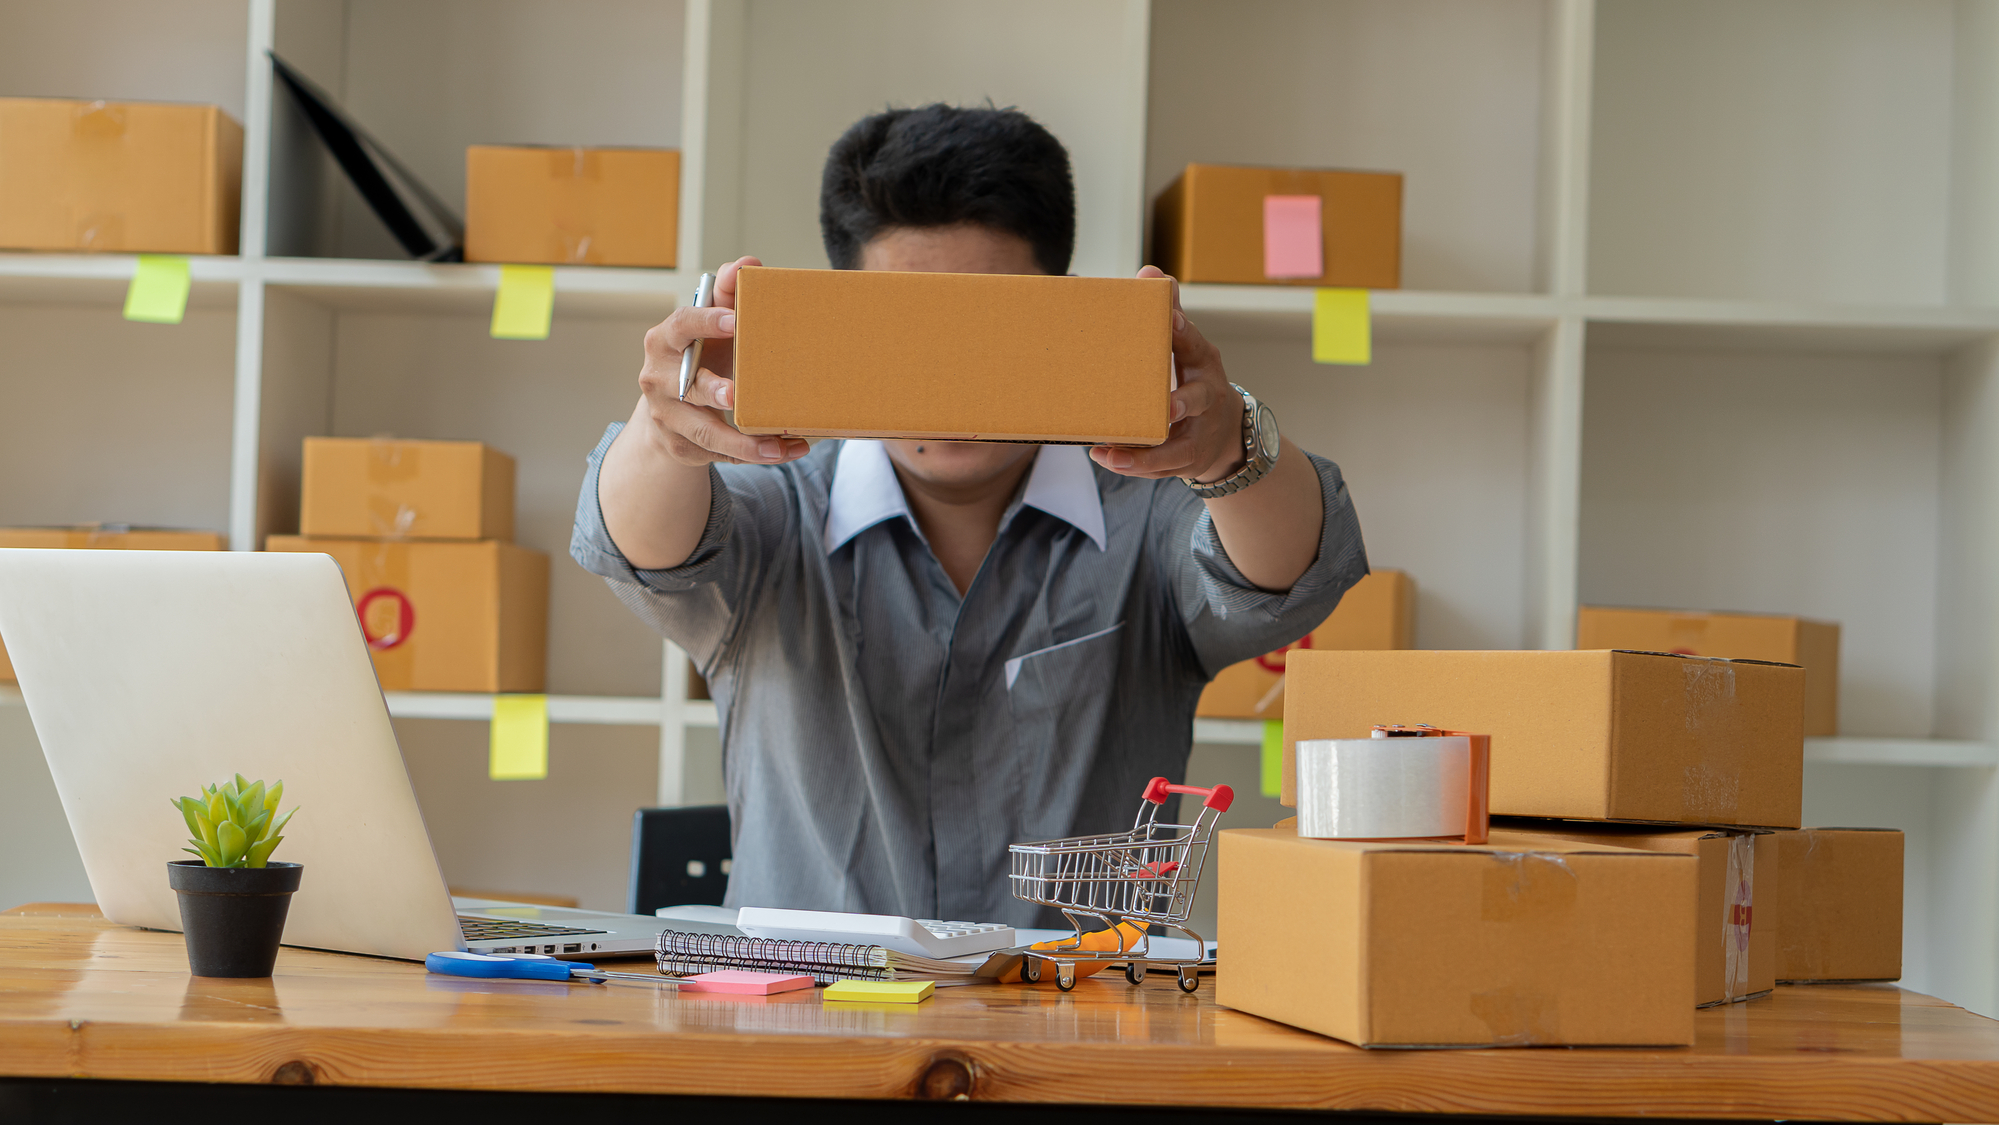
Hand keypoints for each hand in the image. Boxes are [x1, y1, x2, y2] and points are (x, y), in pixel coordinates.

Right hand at [634, 256, 809, 465]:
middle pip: (686, 387)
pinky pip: (721, 453)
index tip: (736, 320)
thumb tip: (748, 264)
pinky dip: (755, 453)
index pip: (681, 326)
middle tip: (735, 394)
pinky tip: (786, 449)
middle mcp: (658, 380)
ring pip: (705, 432)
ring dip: (743, 441)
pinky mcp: (683, 447)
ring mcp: (668, 417)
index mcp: (664, 341)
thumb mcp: (708, 325)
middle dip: (710, 390)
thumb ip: (726, 294)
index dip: (706, 322)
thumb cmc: (698, 355)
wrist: (669, 408)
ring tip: (778, 444)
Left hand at [1089, 266, 1243, 482]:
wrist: (1224, 430)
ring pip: (1178, 446)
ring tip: (1113, 452)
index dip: (1186, 332)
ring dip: (1147, 452)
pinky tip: (1106, 457)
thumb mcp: (1188, 346)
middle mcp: (1207, 397)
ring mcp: (1200, 432)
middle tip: (1166, 408)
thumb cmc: (1194, 377)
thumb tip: (1152, 272)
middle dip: (1183, 403)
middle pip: (1198, 399)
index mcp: (1203, 362)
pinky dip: (1136, 465)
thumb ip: (1170, 314)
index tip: (1173, 318)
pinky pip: (1163, 467)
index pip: (1196, 344)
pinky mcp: (1189, 459)